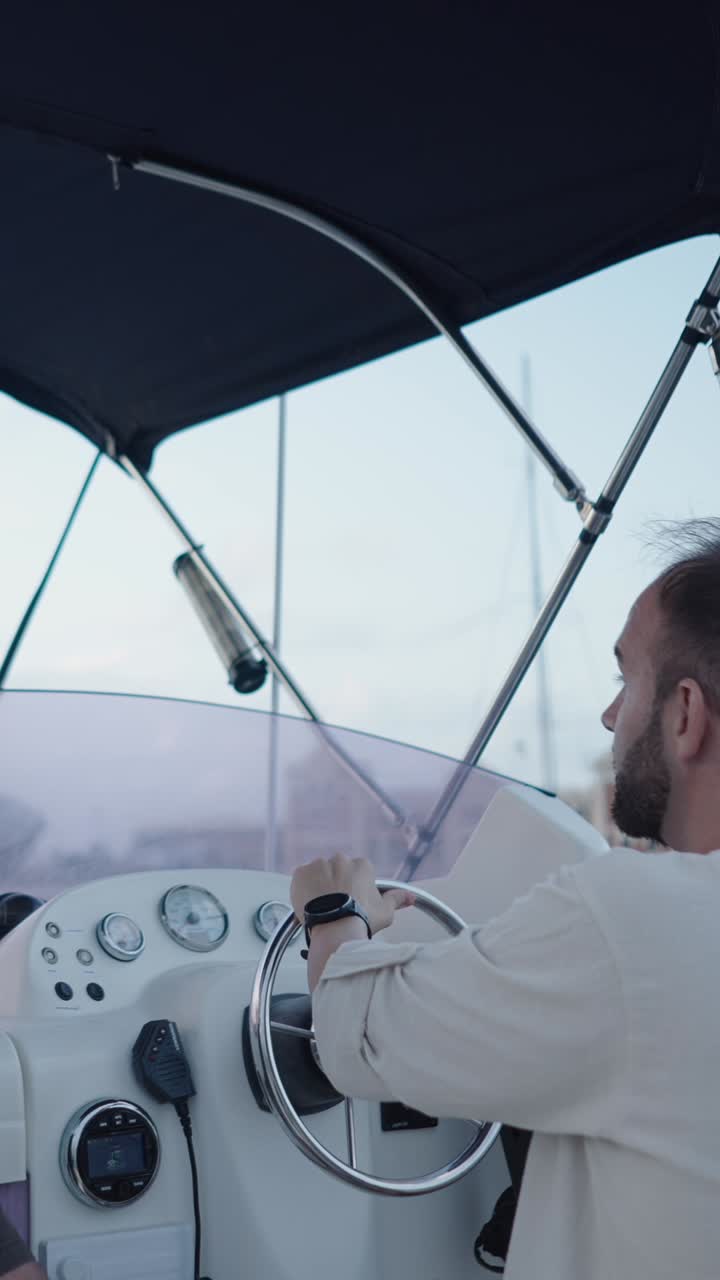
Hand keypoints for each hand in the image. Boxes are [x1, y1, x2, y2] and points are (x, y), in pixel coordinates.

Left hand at [290, 853, 413, 934]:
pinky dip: (303, 889)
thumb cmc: (362, 921)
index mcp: (362, 865)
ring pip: (318, 873)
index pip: (358, 873)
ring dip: (320, 886)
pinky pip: (301, 878)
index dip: (355, 889)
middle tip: (336, 906)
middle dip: (337, 885)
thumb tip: (410, 897)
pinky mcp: (300, 873)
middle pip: (337, 871)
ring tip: (322, 908)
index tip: (352, 902)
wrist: (335, 930)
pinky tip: (309, 904)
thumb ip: (397, 899)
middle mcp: (340, 859)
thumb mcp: (385, 911)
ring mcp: (318, 864)